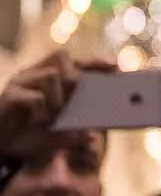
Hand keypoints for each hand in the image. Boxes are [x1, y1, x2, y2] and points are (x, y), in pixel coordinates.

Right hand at [0, 52, 115, 154]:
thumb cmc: (26, 136)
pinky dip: (43, 110)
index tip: (115, 67)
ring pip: (52, 75)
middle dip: (76, 76)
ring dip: (59, 98)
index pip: (76, 61)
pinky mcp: (9, 95)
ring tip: (54, 116)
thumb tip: (92, 137)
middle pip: (62, 57)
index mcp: (48, 77)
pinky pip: (35, 96)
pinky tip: (40, 121)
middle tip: (77, 97)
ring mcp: (21, 82)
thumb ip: (72, 135)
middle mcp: (34, 74)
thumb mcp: (54, 137)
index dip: (95, 61)